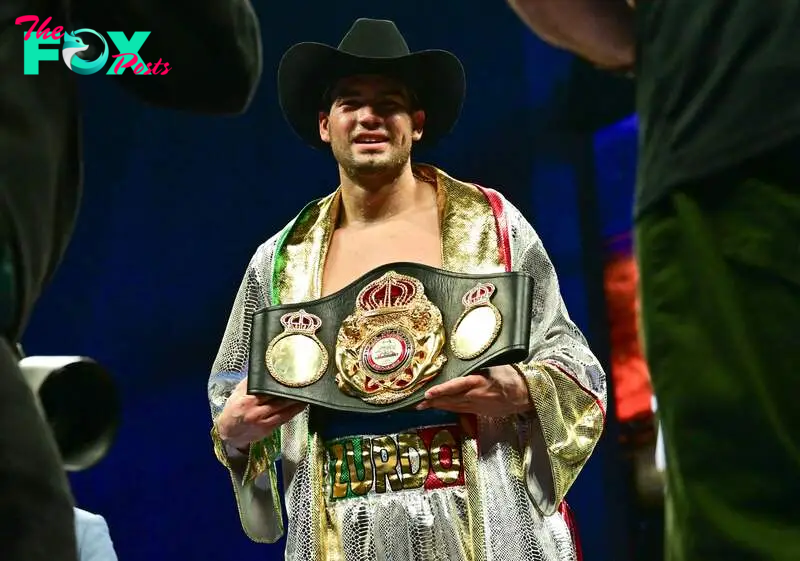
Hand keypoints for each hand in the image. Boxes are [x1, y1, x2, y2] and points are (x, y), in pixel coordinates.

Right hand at [216, 378, 305, 450]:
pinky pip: (285, 417)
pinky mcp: (268, 428)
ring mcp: (261, 419)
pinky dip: (295, 410)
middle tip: (302, 381)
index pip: (264, 386)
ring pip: (283, 406)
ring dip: (296, 399)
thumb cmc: (233, 410)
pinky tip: (301, 405)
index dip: (278, 381)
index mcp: (246, 398)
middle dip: (290, 389)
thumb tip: (263, 370)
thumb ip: (250, 382)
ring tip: (305, 392)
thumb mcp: (237, 393)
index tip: (289, 374)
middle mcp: (254, 409)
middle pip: (276, 396)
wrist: (228, 433)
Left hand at [416, 365, 532, 416]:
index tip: (428, 393)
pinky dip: (449, 408)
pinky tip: (441, 407)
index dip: (441, 391)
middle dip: (433, 402)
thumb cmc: (511, 377)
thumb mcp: (495, 367)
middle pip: (450, 399)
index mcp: (479, 382)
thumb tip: (462, 365)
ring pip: (453, 406)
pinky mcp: (479, 411)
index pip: (456, 386)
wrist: (525, 395)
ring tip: (423, 406)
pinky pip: (460, 410)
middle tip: (417, 404)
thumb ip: (477, 368)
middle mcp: (476, 396)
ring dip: (438, 406)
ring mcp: (477, 405)